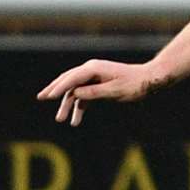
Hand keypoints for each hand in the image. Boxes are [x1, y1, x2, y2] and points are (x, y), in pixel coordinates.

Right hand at [35, 59, 166, 125]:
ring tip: (60, 119)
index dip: (58, 88)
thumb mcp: (114, 91)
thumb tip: (75, 94)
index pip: (72, 78)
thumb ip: (94, 92)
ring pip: (75, 90)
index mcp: (94, 68)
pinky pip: (84, 95)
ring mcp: (94, 77)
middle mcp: (91, 70)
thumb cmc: (134, 84)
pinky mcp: (98, 85)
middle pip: (68, 81)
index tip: (47, 97)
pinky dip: (80, 107)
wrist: (148, 80)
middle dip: (55, 91)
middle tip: (41, 98)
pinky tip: (75, 121)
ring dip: (68, 105)